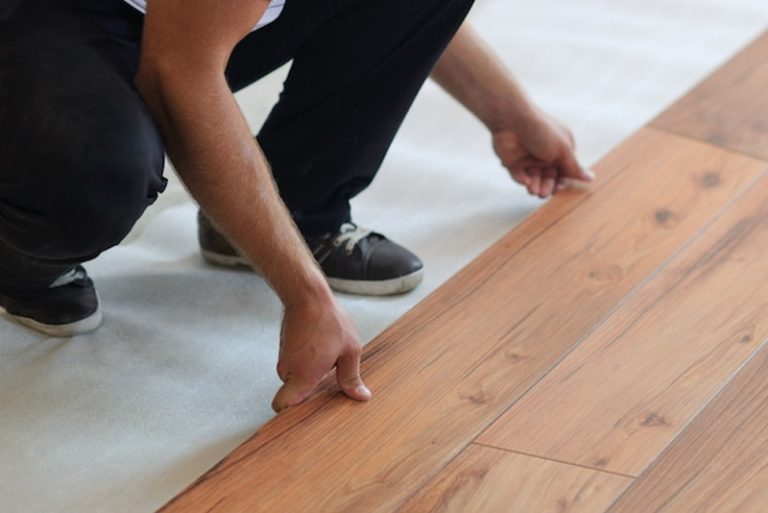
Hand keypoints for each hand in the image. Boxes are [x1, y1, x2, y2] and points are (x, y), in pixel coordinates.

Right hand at [271, 294, 371, 412]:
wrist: (308, 295)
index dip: (290, 415)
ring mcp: (285, 360)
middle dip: (310, 394)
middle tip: (330, 388)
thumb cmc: (328, 320)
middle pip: (294, 394)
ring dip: (310, 376)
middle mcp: (288, 370)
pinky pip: (296, 367)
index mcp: (303, 375)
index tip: (306, 417)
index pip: (282, 406)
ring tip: (329, 364)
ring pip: (296, 379)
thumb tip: (360, 397)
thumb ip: (351, 377)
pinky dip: (307, 365)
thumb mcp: (350, 350)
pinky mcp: (286, 350)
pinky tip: (322, 354)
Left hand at [493, 109, 593, 197]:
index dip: (562, 181)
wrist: (512, 119)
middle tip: (544, 193)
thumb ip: (574, 166)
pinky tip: (525, 181)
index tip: (559, 187)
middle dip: (547, 186)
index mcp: (560, 150)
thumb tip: (591, 178)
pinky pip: (518, 176)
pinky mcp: (513, 161)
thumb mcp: (562, 149)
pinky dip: (522, 179)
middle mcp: (545, 155)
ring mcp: (528, 158)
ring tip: (533, 190)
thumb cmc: (541, 130)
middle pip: (549, 177)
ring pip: (534, 178)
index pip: (564, 171)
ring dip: (535, 185)